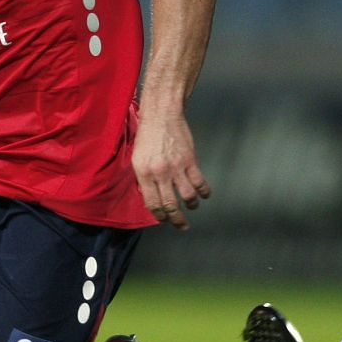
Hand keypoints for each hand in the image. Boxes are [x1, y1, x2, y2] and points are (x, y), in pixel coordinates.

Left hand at [131, 110, 209, 230]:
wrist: (162, 116)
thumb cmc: (147, 136)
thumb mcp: (137, 158)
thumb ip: (143, 178)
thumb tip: (150, 196)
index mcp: (144, 174)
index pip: (152, 203)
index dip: (159, 216)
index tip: (164, 220)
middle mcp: (160, 174)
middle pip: (170, 205)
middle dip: (176, 220)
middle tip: (182, 225)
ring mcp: (176, 167)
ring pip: (188, 196)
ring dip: (191, 206)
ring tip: (192, 207)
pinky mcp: (190, 160)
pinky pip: (199, 182)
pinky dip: (204, 191)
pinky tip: (204, 194)